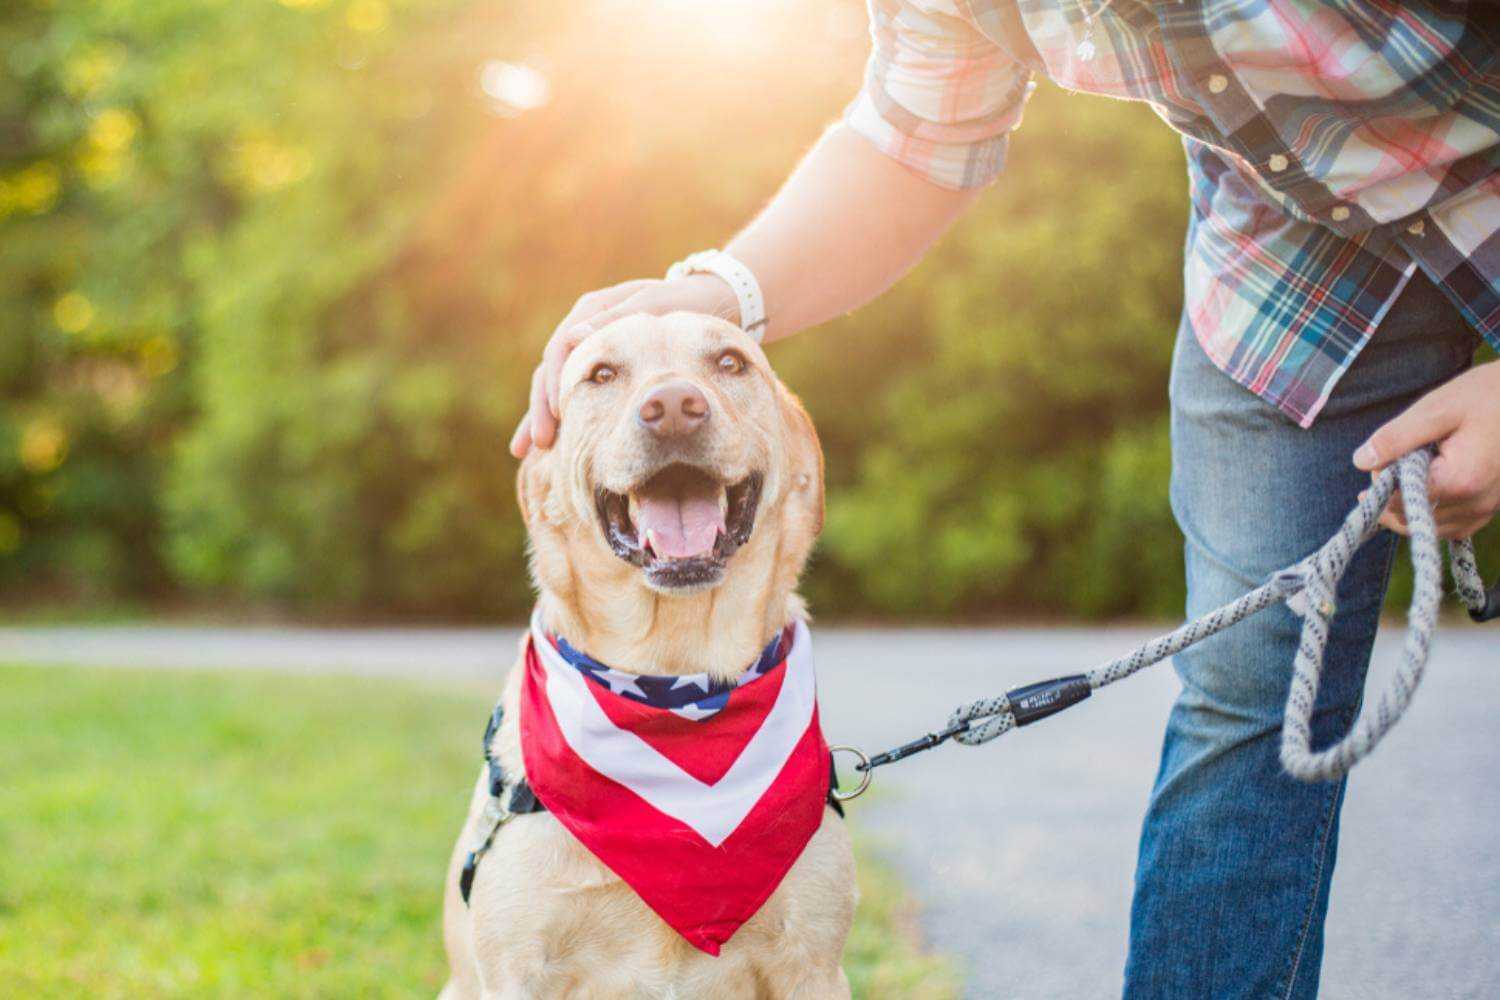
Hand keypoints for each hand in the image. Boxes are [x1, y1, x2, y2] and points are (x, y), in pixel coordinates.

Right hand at [509, 274, 738, 457]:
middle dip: (541, 409)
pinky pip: (576, 392)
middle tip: (539, 444)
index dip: (556, 382)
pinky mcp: (602, 365)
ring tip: (527, 452)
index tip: (558, 414)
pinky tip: (550, 446)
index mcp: (592, 308)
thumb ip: (618, 319)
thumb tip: (576, 336)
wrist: (710, 299)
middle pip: (551, 370)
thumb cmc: (684, 302)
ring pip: (556, 384)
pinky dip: (562, 416)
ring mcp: (591, 347)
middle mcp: (584, 326)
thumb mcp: (656, 305)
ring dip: (541, 417)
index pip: (561, 348)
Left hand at [1354, 359, 1499, 539]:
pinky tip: (1426, 486)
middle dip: (1393, 492)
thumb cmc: (1487, 396)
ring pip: (1427, 526)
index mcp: (1460, 481)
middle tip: (1397, 458)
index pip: (1399, 502)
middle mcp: (1476, 504)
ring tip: (1412, 467)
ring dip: (1409, 504)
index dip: (1382, 482)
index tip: (1385, 457)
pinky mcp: (1490, 509)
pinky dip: (1431, 511)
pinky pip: (1450, 525)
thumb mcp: (1437, 408)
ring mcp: (1486, 510)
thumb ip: (1397, 438)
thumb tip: (1362, 461)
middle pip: (1409, 517)